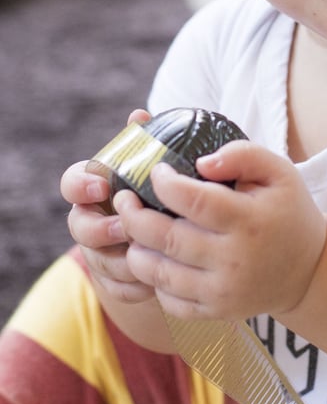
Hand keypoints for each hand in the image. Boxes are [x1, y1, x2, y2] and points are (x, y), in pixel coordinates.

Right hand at [62, 109, 155, 303]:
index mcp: (97, 186)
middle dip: (101, 229)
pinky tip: (157, 281)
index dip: (81, 186)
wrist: (178, 229)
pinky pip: (116, 288)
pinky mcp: (112, 280)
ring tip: (150, 257)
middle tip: (125, 228)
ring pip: (98, 261)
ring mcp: (98, 251)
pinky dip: (135, 286)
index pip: (72, 183)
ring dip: (122, 260)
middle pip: (79, 227)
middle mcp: (91, 218)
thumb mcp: (160, 165)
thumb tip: (140, 116)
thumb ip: (148, 142)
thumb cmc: (165, 188)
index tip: (102, 186)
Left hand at [116, 141, 326, 321]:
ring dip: (135, 249)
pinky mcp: (216, 313)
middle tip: (123, 198)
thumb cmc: (288, 212)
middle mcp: (234, 260)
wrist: (308, 270)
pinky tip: (153, 259)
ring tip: (131, 229)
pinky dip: (153, 280)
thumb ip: (243, 154)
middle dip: (133, 216)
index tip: (156, 171)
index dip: (165, 183)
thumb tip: (200, 162)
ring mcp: (223, 292)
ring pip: (159, 273)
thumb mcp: (279, 172)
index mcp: (249, 221)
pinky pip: (169, 301)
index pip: (193, 201)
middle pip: (167, 238)